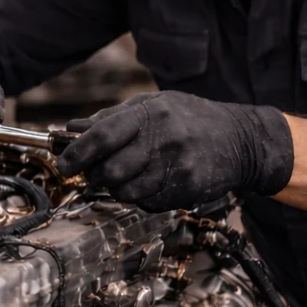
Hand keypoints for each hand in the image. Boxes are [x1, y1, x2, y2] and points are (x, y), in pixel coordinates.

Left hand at [57, 92, 293, 211]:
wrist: (242, 140)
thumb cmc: (190, 118)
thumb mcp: (153, 105)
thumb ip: (111, 118)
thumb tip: (71, 129)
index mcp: (151, 113)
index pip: (102, 136)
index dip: (77, 153)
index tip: (63, 164)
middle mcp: (165, 139)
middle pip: (110, 170)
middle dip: (93, 176)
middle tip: (92, 174)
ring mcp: (178, 167)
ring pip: (126, 192)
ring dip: (116, 188)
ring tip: (126, 176)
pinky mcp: (187, 189)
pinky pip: (147, 202)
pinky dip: (141, 196)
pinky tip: (152, 181)